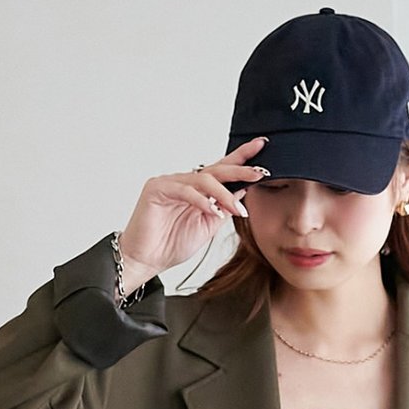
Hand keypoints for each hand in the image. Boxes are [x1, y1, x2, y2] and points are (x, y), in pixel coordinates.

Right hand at [118, 136, 270, 285]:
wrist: (146, 261)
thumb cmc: (171, 245)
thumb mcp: (208, 226)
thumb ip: (223, 208)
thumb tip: (244, 190)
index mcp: (197, 189)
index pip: (222, 170)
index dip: (241, 158)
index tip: (262, 147)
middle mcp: (184, 181)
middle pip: (216, 169)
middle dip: (240, 169)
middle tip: (259, 171)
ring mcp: (170, 182)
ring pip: (203, 180)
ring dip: (223, 194)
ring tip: (237, 209)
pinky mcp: (157, 189)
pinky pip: (185, 191)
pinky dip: (201, 201)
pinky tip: (212, 211)